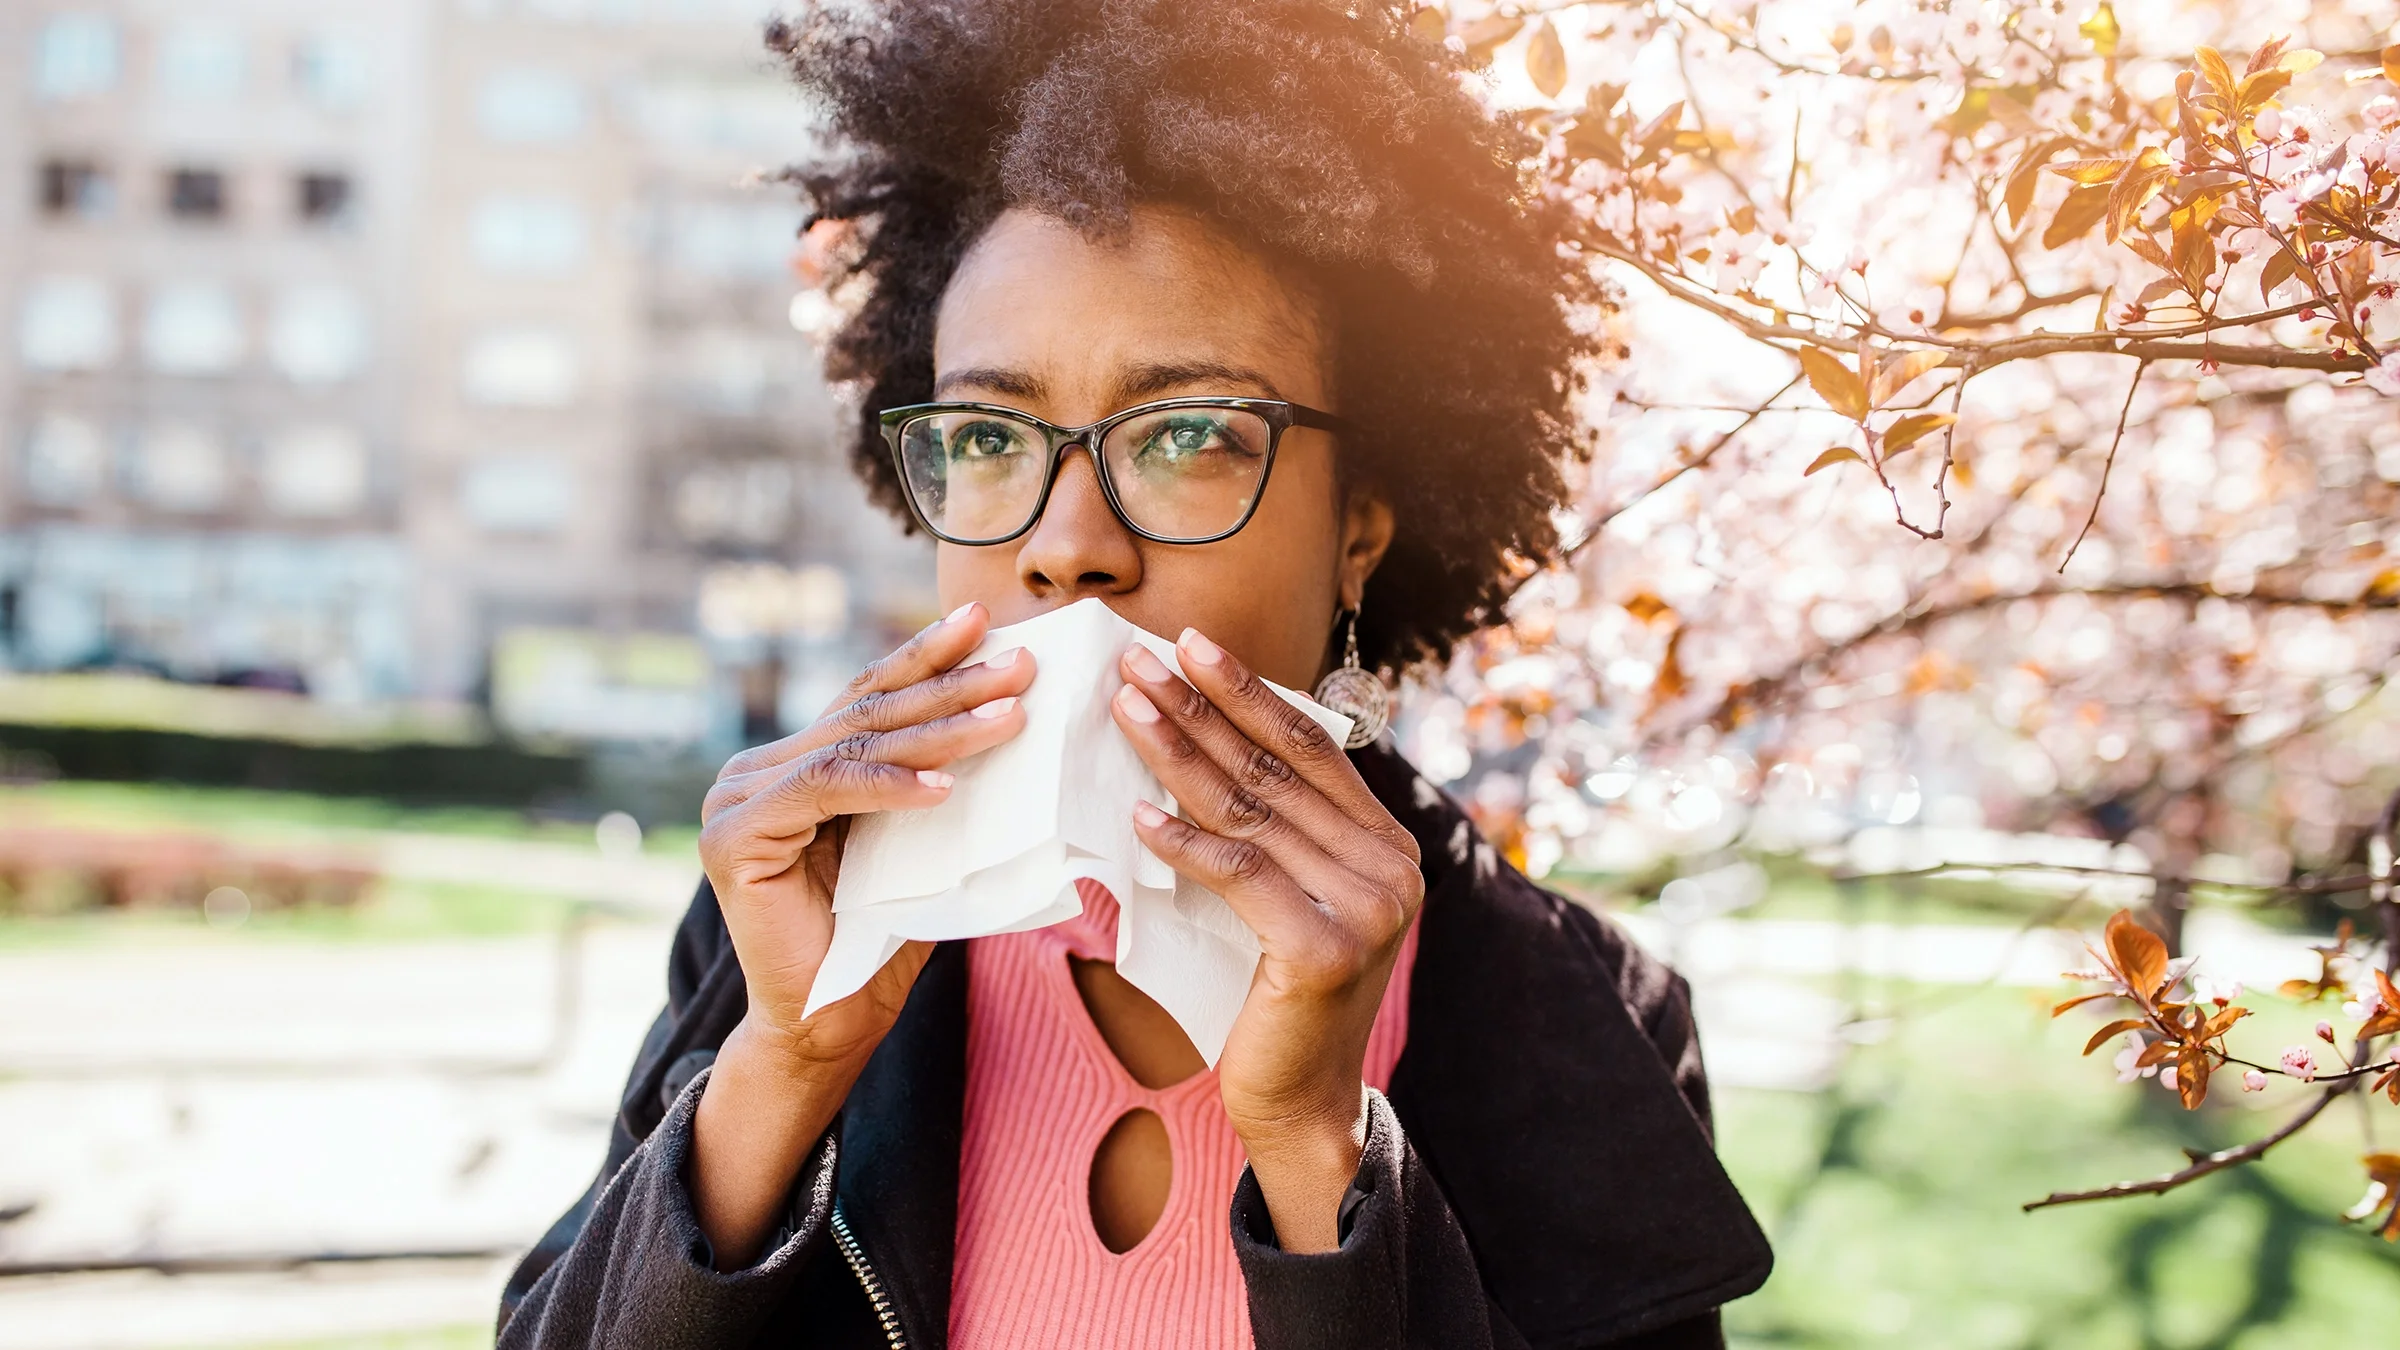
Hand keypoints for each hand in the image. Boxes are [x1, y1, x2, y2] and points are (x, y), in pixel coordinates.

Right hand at [690, 601, 1033, 1265]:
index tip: (984, 621)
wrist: (827, 1026)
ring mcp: (737, 799)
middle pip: (867, 711)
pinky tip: (949, 786)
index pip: (868, 697)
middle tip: (1020, 663)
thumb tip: (1011, 719)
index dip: (927, 657)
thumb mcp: (917, 844)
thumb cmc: (880, 940)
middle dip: (951, 684)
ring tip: (1010, 716)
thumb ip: (933, 785)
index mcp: (792, 765)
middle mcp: (755, 771)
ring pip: (855, 744)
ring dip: (941, 728)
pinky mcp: (734, 836)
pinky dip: (892, 786)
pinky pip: (827, 790)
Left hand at [1111, 629, 1422, 1251]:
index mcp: (1388, 845)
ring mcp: (1367, 907)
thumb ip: (1278, 831)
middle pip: (1277, 769)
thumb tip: (1207, 741)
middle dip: (1203, 708)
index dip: (1249, 693)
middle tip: (1141, 661)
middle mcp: (1392, 868)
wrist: (1300, 1100)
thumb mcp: (1290, 896)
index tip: (1192, 645)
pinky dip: (1182, 841)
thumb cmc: (1279, 994)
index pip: (1312, 747)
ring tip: (1128, 711)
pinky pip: (1239, 874)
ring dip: (1180, 754)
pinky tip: (1136, 812)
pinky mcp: (1325, 948)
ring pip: (1251, 812)